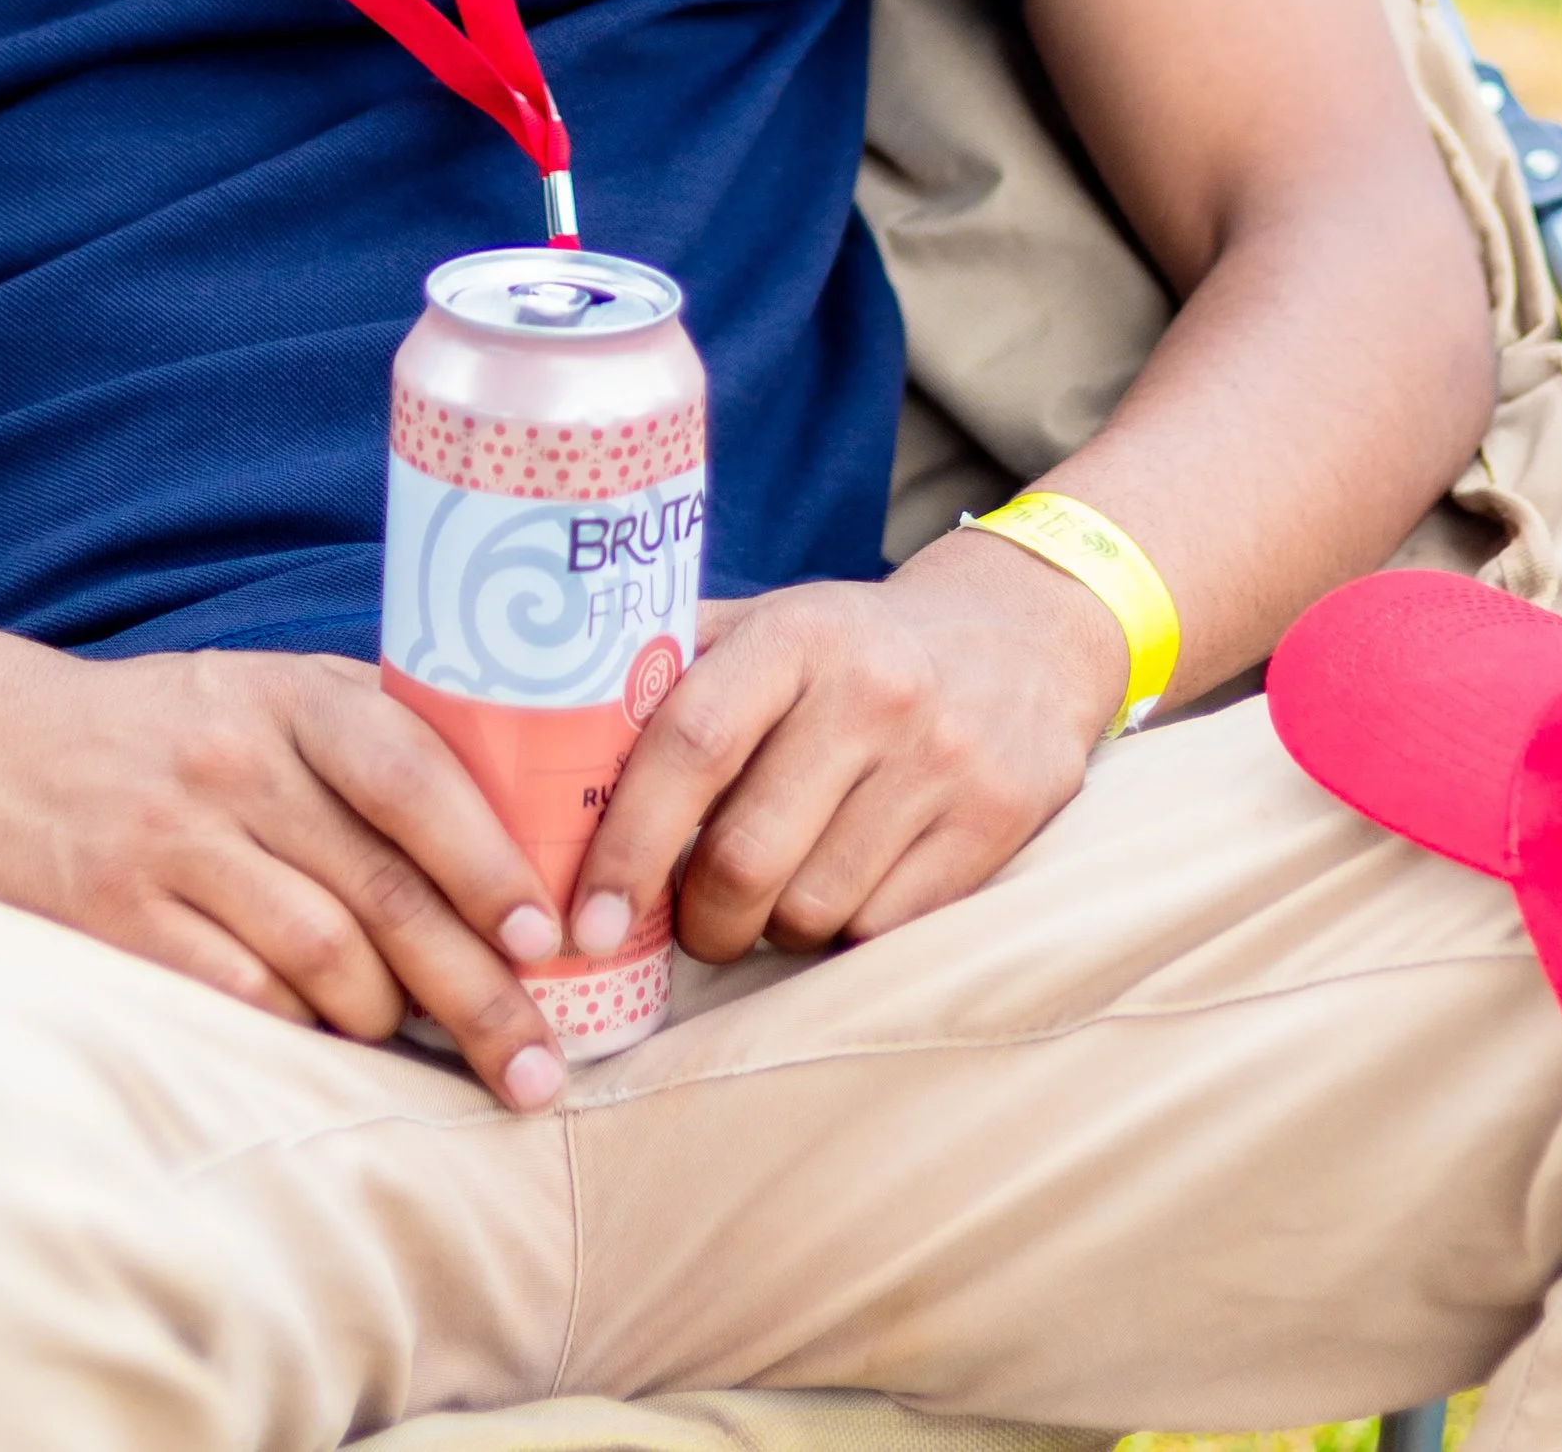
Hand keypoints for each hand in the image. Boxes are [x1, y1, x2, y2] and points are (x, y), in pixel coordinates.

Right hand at [0, 639, 571, 1110]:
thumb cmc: (167, 727)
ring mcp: (173, 840)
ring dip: (389, 1020)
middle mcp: (237, 761)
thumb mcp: (268, 691)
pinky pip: (243, 997)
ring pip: (324, 958)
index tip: (546, 937)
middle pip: (386, 893)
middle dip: (478, 994)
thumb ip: (374, 738)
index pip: (415, 774)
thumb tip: (519, 831)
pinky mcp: (116, 914)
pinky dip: (301, 1030)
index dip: (488, 861)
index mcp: (292, 696)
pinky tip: (328, 1040)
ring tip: (422, 1045)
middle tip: (538, 1066)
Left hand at [565, 528, 1129, 967]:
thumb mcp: (766, 626)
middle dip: (699, 919)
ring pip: (814, 910)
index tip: (587, 918)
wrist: (1025, 635)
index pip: (689, 745)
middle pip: (748, 858)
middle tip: (688, 922)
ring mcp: (945, 760)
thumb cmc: (852, 648)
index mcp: (796, 634)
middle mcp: (874, 691)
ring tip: (772, 895)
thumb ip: (668, 672)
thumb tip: (536, 740)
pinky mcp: (1000, 822)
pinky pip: (886, 930)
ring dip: (772, 931)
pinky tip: (843, 890)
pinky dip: (845, 934)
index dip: (627, 843)